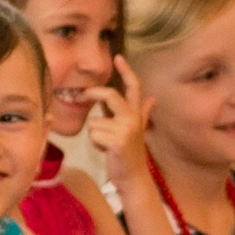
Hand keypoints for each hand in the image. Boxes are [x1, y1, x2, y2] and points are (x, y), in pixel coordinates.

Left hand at [83, 59, 153, 180]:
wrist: (133, 177)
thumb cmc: (128, 153)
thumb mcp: (136, 130)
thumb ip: (142, 113)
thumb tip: (152, 99)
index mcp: (136, 113)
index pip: (133, 87)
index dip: (126, 71)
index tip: (117, 57)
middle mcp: (133, 118)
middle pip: (110, 95)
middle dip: (92, 93)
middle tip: (81, 96)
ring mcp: (127, 129)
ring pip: (94, 122)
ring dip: (94, 135)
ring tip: (107, 145)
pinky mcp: (118, 141)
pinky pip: (93, 134)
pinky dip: (95, 144)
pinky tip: (106, 151)